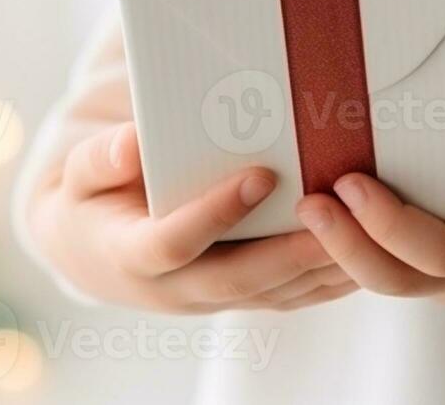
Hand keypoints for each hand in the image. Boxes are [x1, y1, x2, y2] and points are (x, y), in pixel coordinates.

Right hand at [29, 122, 355, 312]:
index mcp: (132, 256)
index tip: (259, 175)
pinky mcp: (240, 300)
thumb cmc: (92, 200)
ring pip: (273, 294)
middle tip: (334, 214)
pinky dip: (327, 279)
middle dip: (289, 251)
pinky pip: (290, 297)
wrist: (98, 252)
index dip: (214, 213)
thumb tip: (131, 143)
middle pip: (238, 279)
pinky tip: (364, 249)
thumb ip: (102, 158)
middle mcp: (175, 290)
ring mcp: (211, 301)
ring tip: (364, 228)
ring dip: (319, 267)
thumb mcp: (80, 174)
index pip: (174, 243)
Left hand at [293, 68, 444, 326]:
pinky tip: (317, 203)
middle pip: (397, 279)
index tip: (355, 182)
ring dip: (336, 247)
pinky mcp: (435, 267)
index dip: (392, 224)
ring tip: (302, 198)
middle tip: (308, 197)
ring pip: (382, 280)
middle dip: (345, 245)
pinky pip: (383, 265)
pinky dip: (348, 243)